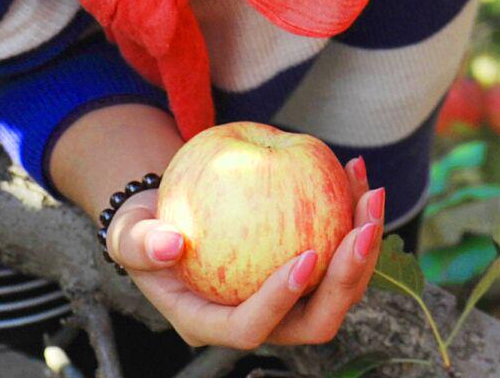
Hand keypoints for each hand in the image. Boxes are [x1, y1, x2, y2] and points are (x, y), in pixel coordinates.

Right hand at [104, 154, 384, 348]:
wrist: (169, 214)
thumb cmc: (145, 227)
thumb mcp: (128, 233)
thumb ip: (140, 243)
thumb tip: (168, 245)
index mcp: (211, 323)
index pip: (250, 328)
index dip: (281, 301)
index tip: (307, 257)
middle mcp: (258, 320)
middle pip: (314, 320)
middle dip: (348, 280)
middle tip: (363, 227)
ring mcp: (288, 299)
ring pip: (339, 289)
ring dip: (363, 244)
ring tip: (370, 191)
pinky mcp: (307, 271)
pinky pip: (339, 250)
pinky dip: (351, 214)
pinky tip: (355, 171)